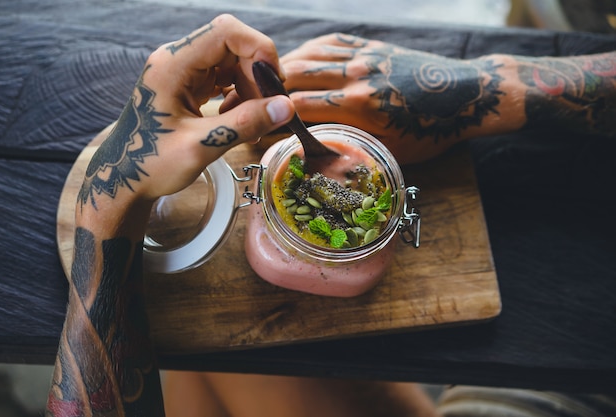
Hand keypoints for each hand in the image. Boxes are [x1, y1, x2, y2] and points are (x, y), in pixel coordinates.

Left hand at [79, 14, 294, 212]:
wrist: (124, 179)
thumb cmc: (151, 165)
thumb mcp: (201, 147)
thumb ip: (245, 123)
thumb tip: (286, 107)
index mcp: (172, 65)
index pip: (226, 32)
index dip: (258, 50)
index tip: (274, 82)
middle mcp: (176, 60)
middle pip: (232, 45)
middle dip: (256, 73)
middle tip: (267, 109)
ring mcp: (181, 71)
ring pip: (231, 61)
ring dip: (250, 86)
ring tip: (252, 120)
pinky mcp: (186, 84)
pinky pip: (222, 77)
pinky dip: (238, 94)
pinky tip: (237, 119)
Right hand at [280, 34, 506, 163]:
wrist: (466, 97)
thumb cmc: (430, 131)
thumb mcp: (389, 152)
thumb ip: (350, 149)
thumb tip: (315, 155)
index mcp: (358, 106)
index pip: (299, 108)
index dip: (274, 120)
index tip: (259, 129)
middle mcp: (355, 75)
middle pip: (295, 76)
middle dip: (268, 92)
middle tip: (252, 103)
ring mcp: (362, 57)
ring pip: (308, 55)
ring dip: (282, 70)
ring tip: (267, 84)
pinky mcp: (369, 46)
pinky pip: (328, 42)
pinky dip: (306, 51)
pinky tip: (296, 61)